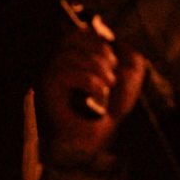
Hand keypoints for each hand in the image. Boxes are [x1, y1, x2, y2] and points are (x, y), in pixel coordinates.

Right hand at [34, 25, 143, 160]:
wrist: (95, 145)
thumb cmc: (108, 115)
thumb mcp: (129, 83)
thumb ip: (131, 60)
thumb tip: (124, 44)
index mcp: (72, 60)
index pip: (77, 34)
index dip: (97, 41)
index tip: (113, 61)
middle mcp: (55, 66)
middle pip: (71, 39)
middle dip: (99, 53)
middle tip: (112, 75)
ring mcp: (48, 79)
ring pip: (68, 55)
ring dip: (95, 67)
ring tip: (107, 85)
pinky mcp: (47, 93)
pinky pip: (64, 73)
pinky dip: (88, 80)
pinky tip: (100, 92)